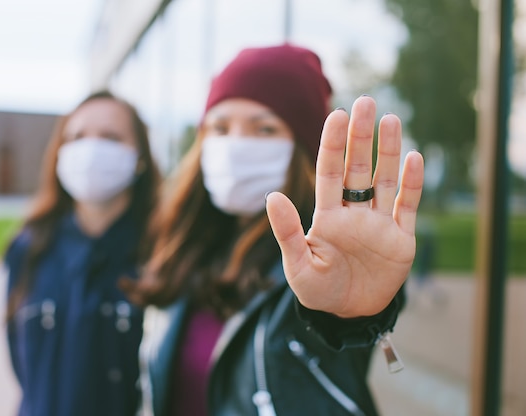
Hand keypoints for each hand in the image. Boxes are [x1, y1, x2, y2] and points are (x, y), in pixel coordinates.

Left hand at [266, 96, 423, 317]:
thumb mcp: (298, 265)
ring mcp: (378, 224)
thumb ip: (288, 232)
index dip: (333, 145)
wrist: (348, 316)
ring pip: (385, 180)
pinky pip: (407, 207)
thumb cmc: (318, 292)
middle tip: (366, 102)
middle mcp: (353, 214)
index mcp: (327, 217)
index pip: (330, 173)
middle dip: (361, 137)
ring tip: (390, 120)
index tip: (337, 115)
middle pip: (358, 168)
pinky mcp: (400, 240)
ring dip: (389, 152)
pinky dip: (412, 185)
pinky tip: (415, 159)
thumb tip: (272, 195)